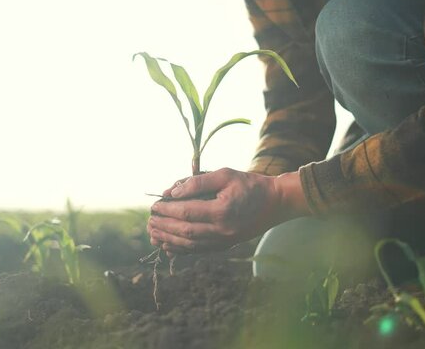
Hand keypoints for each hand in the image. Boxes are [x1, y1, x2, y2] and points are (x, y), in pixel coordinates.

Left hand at [147, 168, 309, 254]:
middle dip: (163, 226)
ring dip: (168, 239)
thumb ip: (197, 182)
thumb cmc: (249, 184)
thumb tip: (172, 192)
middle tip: (148, 221)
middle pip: (185, 231)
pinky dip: (180, 249)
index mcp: (222, 210)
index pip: (187, 211)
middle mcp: (222, 230)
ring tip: (152, 233)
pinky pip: (198, 250)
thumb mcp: (225, 174)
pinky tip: (167, 245)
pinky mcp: (225, 245)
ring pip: (189, 244)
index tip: (154, 205)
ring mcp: (224, 241)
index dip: (167, 209)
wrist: (275, 203)